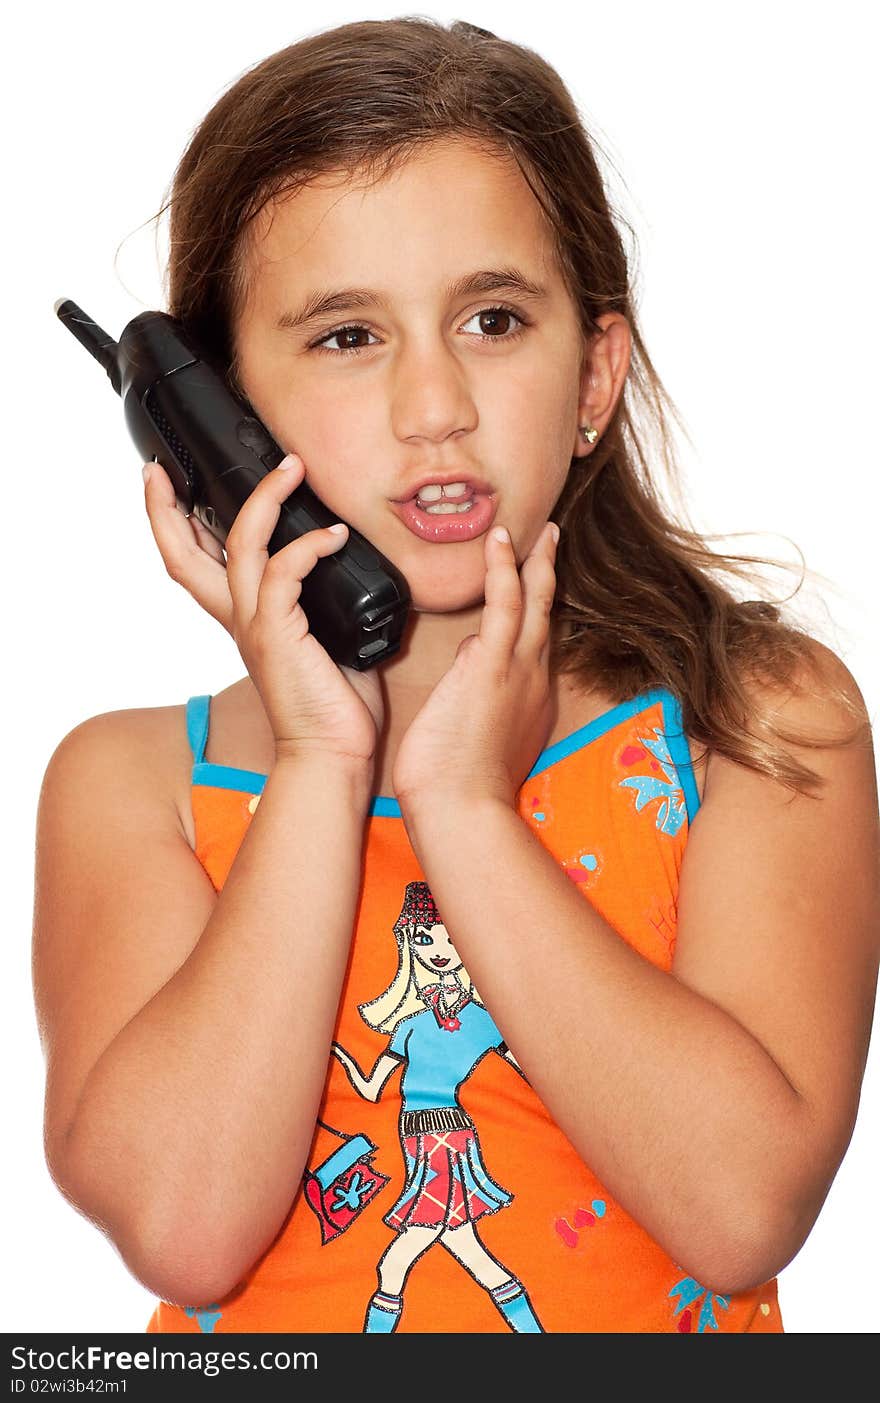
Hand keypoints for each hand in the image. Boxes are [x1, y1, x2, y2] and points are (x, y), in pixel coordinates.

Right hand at [142, 453, 383, 766]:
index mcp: (243, 620)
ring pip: (240, 546)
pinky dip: (308, 545)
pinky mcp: (278, 634)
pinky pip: (283, 572)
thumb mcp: (323, 640)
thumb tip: (344, 566)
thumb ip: (319, 603)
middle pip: (183, 555)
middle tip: (161, 469)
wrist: (330, 753)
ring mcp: (256, 626)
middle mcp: (239, 620)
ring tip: (291, 468)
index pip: (195, 565)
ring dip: (264, 499)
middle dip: (166, 508)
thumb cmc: (333, 705)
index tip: (168, 486)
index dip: (174, 525)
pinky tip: (334, 535)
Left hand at [392, 521, 558, 811]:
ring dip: (534, 562)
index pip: (533, 647)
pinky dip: (504, 569)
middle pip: (546, 616)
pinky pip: (506, 604)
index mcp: (527, 703)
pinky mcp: (493, 666)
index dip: (536, 614)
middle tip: (552, 539)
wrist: (461, 810)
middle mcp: (532, 682)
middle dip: (548, 575)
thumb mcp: (477, 741)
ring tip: (536, 528)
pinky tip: (501, 542)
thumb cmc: (458, 790)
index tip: (534, 590)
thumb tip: (465, 672)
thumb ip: (476, 703)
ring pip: (534, 603)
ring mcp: (517, 672)